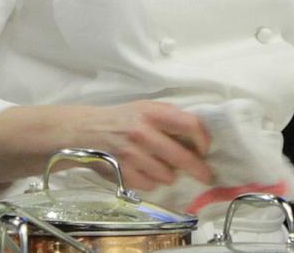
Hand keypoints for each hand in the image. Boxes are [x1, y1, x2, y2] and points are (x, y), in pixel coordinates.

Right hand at [70, 101, 211, 190]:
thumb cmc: (123, 119)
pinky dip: (152, 182)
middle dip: (198, 169)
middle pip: (182, 157)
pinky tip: (145, 171)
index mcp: (153, 113)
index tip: (205, 150)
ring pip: (167, 176)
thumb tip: (198, 137)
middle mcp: (143, 133)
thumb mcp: (146, 108)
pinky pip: (150, 185)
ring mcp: (132, 155)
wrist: (86, 131)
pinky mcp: (123, 173)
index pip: (190, 125)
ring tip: (161, 166)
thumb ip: (171, 118)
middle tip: (206, 176)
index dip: (203, 140)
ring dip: (169, 175)